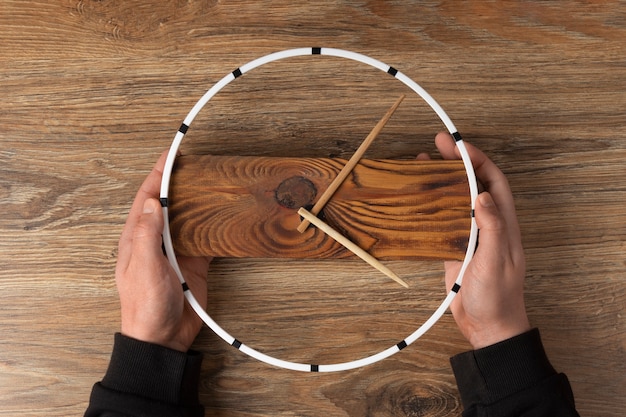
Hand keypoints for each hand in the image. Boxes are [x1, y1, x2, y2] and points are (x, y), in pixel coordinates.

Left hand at [115, 152, 211, 351]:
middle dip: (180, 181)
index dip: (158, 173)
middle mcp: (156, 239)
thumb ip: (147, 234)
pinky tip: (225, 217)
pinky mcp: (194, 263)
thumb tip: (153, 201)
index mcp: (137, 237)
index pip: (147, 197)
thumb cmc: (146, 306)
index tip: (171, 153)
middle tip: (198, 163)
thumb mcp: (144, 268)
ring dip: (198, 201)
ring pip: (188, 218)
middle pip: (168, 203)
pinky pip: (205, 239)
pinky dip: (214, 226)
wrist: (162, 338)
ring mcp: (176, 251)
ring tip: (214, 183)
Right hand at [426, 133, 530, 348]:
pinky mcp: (453, 248)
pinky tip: (416, 198)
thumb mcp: (495, 262)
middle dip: (457, 162)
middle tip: (436, 144)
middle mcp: (486, 224)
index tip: (458, 146)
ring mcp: (469, 234)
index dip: (478, 160)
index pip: (493, 181)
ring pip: (455, 198)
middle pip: (472, 183)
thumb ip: (492, 229)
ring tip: (421, 163)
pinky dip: (430, 205)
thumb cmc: (497, 297)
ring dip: (441, 180)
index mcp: (503, 223)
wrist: (487, 326)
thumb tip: (483, 195)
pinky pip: (442, 219)